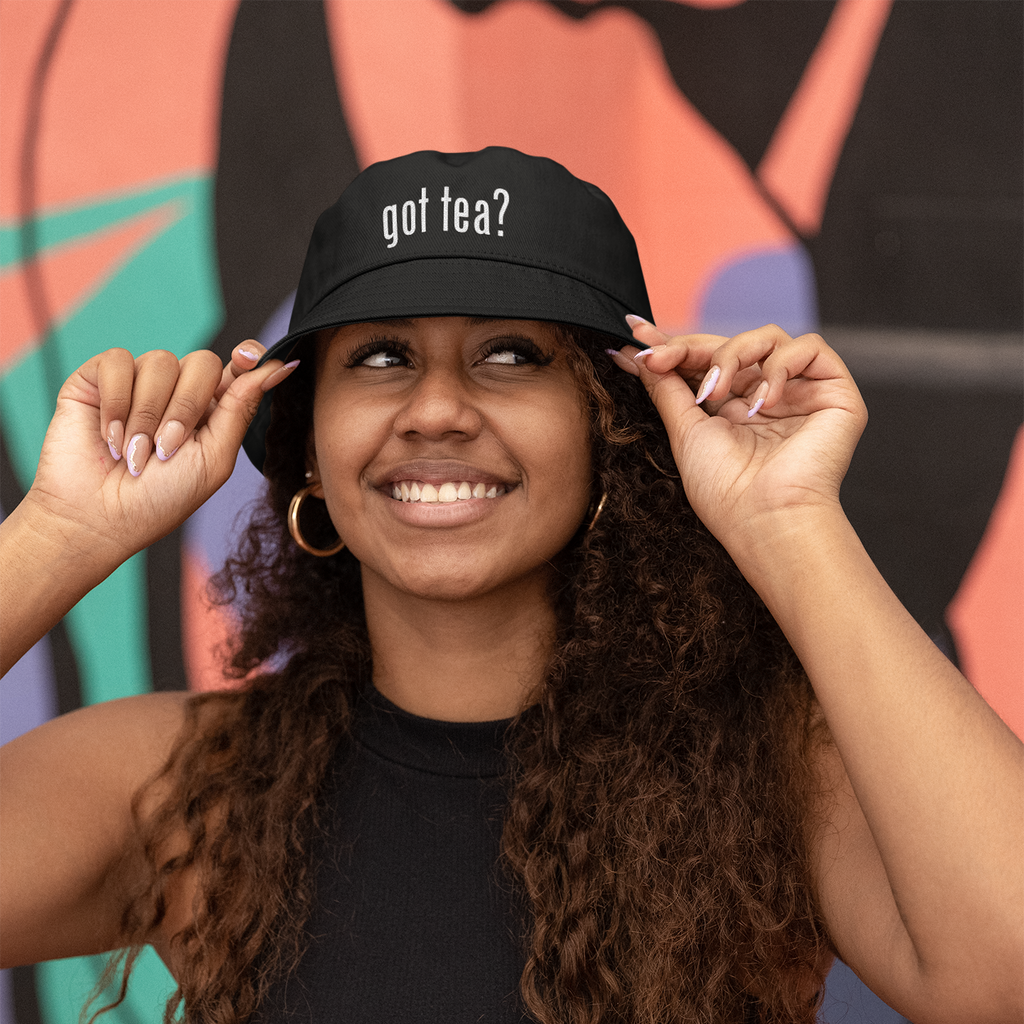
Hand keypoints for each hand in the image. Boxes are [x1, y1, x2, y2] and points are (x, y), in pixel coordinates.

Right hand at [25, 342, 296, 566]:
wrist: (98, 518)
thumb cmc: (160, 499)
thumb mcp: (214, 459)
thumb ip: (241, 409)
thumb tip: (280, 366)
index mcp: (212, 410)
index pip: (239, 366)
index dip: (249, 356)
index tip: (247, 358)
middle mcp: (178, 391)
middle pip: (202, 362)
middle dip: (187, 407)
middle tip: (167, 448)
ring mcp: (139, 382)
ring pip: (160, 361)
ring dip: (148, 414)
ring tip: (134, 454)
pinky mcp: (99, 379)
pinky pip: (118, 361)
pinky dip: (116, 403)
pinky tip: (111, 436)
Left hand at [609, 320, 867, 548]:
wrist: (764, 518)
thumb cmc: (725, 490)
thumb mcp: (685, 431)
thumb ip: (666, 388)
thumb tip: (639, 355)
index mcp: (735, 410)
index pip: (707, 362)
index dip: (676, 345)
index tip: (638, 335)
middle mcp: (768, 398)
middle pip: (732, 345)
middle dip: (693, 348)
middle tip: (662, 359)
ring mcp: (801, 394)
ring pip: (768, 338)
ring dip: (733, 356)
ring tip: (718, 393)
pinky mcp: (834, 393)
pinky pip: (811, 348)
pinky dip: (780, 366)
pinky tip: (762, 401)